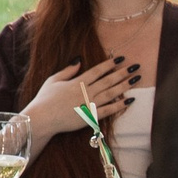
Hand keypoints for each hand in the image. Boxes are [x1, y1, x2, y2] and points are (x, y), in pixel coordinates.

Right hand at [23, 57, 138, 138]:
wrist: (42, 118)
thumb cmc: (45, 99)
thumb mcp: (54, 80)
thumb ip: (68, 70)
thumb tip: (79, 60)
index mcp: (77, 82)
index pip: (97, 70)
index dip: (109, 64)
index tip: (120, 58)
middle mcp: (85, 92)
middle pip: (108, 80)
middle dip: (122, 73)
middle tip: (135, 67)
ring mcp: (89, 104)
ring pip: (111, 93)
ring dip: (124, 86)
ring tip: (135, 79)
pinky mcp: (90, 117)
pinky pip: (108, 110)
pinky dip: (119, 105)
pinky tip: (129, 100)